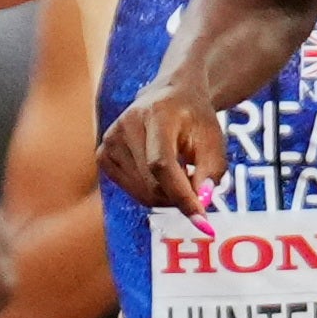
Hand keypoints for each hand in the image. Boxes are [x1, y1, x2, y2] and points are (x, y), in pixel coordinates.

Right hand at [96, 81, 229, 211]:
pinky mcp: (103, 155)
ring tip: (179, 171)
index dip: (181, 195)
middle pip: (152, 184)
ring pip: (142, 193)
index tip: (202, 220)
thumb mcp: (214, 140)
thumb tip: (200, 203)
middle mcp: (126, 125)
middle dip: (179, 197)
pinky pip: (131, 191)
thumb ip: (212, 172)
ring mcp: (110, 140)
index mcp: (156, 115)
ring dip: (167, 194)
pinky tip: (159, 172)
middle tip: (196, 187)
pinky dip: (151, 191)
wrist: (169, 97)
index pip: (162, 164)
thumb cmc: (194, 120)